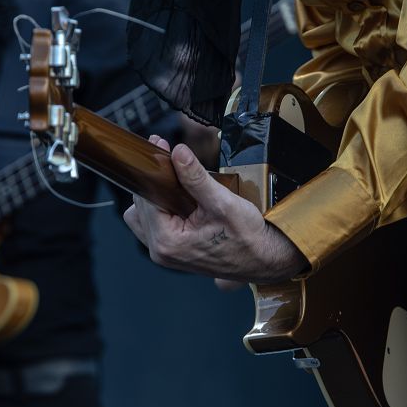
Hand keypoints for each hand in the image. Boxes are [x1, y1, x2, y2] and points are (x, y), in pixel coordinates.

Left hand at [123, 136, 308, 283]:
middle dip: (155, 182)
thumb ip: (196, 177)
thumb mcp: (222, 202)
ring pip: (143, 217)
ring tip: (178, 184)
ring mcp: (166, 254)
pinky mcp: (173, 253)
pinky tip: (181, 200)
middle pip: (141, 206)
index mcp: (168, 241)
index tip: (159, 147)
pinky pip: (155, 226)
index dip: (153, 170)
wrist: (265, 260)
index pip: (146, 197)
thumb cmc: (248, 239)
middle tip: (171, 161)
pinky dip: (163, 210)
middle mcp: (161, 252)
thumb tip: (178, 153)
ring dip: (157, 197)